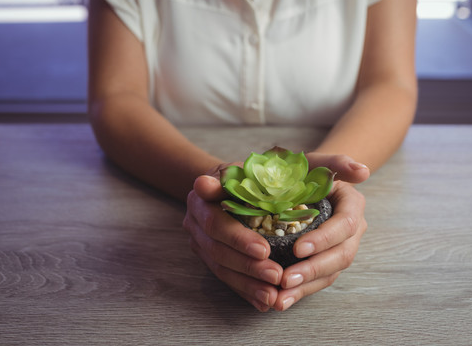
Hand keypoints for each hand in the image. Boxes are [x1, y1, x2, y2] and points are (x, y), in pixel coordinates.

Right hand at [182, 165, 283, 311]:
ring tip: (272, 296)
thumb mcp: (237, 169)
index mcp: (199, 201)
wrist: (225, 184)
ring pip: (221, 270)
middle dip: (248, 267)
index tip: (264, 250)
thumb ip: (226, 177)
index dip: (238, 239)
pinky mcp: (210, 259)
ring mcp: (200, 244)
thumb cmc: (239, 175)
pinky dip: (246, 292)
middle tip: (276, 277)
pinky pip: (227, 279)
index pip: (216, 223)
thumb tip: (203, 184)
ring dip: (248, 285)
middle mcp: (194, 225)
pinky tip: (263, 302)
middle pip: (218, 251)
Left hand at [273, 153, 369, 310]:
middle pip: (341, 255)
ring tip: (281, 298)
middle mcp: (351, 231)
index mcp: (352, 206)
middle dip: (314, 269)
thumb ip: (337, 161)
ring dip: (306, 287)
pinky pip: (318, 280)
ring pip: (330, 273)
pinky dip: (300, 292)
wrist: (301, 183)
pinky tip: (280, 301)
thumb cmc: (306, 171)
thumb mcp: (317, 161)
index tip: (298, 248)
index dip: (324, 239)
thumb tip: (363, 171)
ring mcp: (340, 248)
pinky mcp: (326, 262)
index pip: (344, 226)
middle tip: (286, 279)